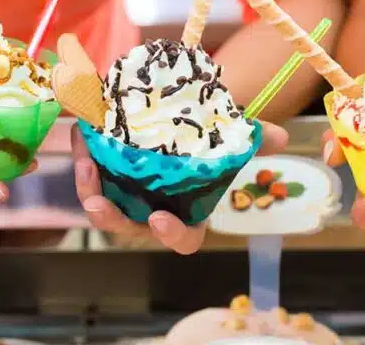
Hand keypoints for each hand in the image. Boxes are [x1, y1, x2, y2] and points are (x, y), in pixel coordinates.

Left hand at [72, 121, 288, 253]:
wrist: (177, 125)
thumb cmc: (206, 146)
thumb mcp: (230, 142)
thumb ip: (253, 141)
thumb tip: (283, 137)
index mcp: (187, 214)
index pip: (182, 239)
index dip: (171, 235)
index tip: (159, 219)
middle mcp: (152, 213)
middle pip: (129, 228)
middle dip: (112, 219)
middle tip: (101, 204)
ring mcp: (126, 198)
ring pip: (103, 207)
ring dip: (89, 192)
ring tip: (84, 169)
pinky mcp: (105, 178)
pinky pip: (90, 179)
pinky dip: (83, 160)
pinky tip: (82, 139)